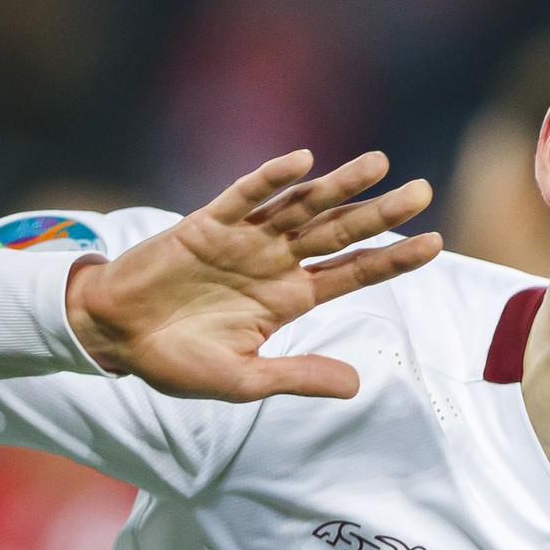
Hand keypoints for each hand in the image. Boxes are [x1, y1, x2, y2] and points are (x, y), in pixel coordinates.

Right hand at [66, 149, 437, 400]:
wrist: (115, 337)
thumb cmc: (178, 361)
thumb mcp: (244, 379)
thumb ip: (298, 375)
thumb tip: (357, 387)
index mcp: (288, 299)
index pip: (352, 274)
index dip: (392, 259)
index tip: (435, 243)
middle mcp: (274, 263)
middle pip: (338, 233)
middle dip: (379, 213)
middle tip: (422, 191)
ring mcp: (243, 240)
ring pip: (299, 206)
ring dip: (336, 185)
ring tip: (378, 164)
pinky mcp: (206, 225)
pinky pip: (243, 196)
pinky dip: (270, 178)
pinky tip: (301, 162)